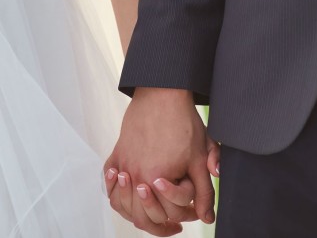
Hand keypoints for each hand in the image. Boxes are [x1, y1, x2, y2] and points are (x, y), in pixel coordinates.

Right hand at [104, 88, 215, 234]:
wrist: (162, 94)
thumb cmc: (183, 123)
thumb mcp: (200, 158)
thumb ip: (204, 191)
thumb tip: (207, 217)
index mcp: (157, 178)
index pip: (169, 214)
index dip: (185, 215)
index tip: (192, 211)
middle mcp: (136, 175)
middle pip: (143, 217)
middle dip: (161, 223)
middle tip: (175, 219)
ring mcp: (123, 165)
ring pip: (123, 207)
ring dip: (138, 215)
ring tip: (153, 212)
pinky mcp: (116, 156)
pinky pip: (110, 188)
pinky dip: (118, 197)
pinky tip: (131, 197)